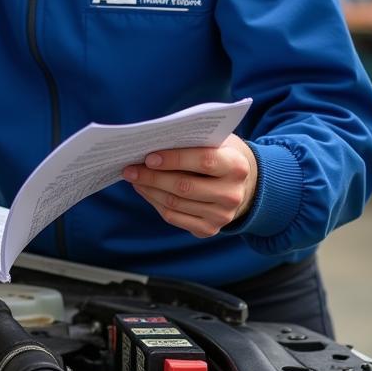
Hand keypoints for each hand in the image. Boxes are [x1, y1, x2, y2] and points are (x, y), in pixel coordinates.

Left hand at [122, 134, 257, 237]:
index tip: (148, 157)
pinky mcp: (208, 229)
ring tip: (133, 177)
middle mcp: (232, 194)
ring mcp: (221, 216)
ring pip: (174, 203)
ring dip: (148, 189)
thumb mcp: (214, 141)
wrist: (242, 185)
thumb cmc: (219, 155)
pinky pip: (173, 217)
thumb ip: (191, 141)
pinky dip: (154, 202)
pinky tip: (144, 190)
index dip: (174, 159)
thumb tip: (151, 144)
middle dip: (152, 177)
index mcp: (236, 166)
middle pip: (184, 187)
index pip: (204, 162)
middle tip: (129, 168)